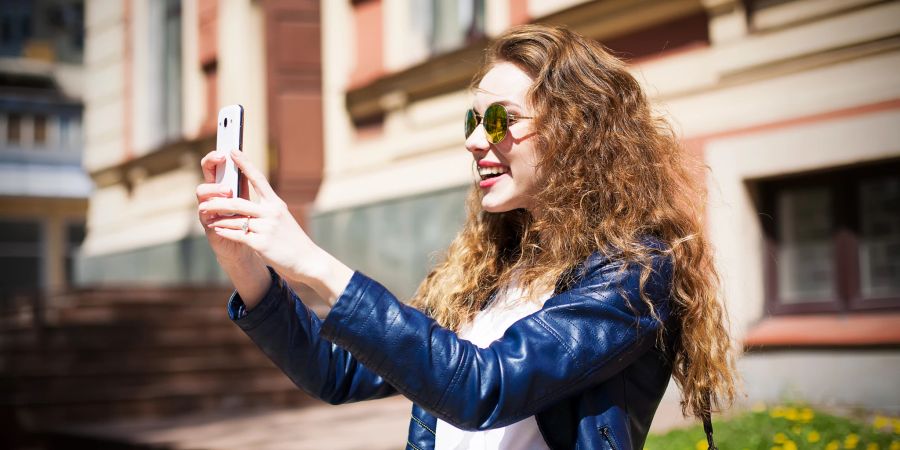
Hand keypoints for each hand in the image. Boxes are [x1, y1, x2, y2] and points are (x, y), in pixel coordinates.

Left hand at [199, 150, 324, 284]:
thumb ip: (265, 210)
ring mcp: (266, 228)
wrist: (307, 259)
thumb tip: (245, 206)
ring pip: (234, 220)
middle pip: (237, 201)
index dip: (245, 164)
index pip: (258, 179)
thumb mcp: (282, 219)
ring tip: (207, 219)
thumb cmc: (293, 239)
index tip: (233, 150)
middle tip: (203, 202)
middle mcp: (271, 213)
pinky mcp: (261, 243)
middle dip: (217, 202)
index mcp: (276, 204)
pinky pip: (237, 235)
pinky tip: (217, 231)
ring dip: (218, 219)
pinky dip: (225, 232)